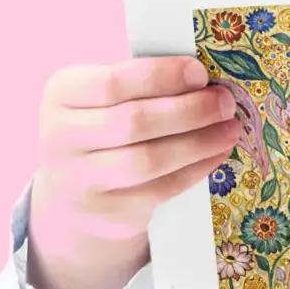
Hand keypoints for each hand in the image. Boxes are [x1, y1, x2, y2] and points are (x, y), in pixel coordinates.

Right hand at [28, 56, 240, 288]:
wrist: (77, 189)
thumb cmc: (106, 122)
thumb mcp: (110, 95)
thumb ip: (147, 82)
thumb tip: (205, 78)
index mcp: (62, 94)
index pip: (112, 82)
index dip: (162, 76)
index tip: (201, 73)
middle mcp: (59, 139)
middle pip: (134, 123)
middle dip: (190, 110)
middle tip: (226, 103)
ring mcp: (77, 182)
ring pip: (147, 162)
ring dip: (199, 143)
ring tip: (230, 128)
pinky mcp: (104, 215)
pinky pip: (159, 191)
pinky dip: (195, 170)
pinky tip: (216, 154)